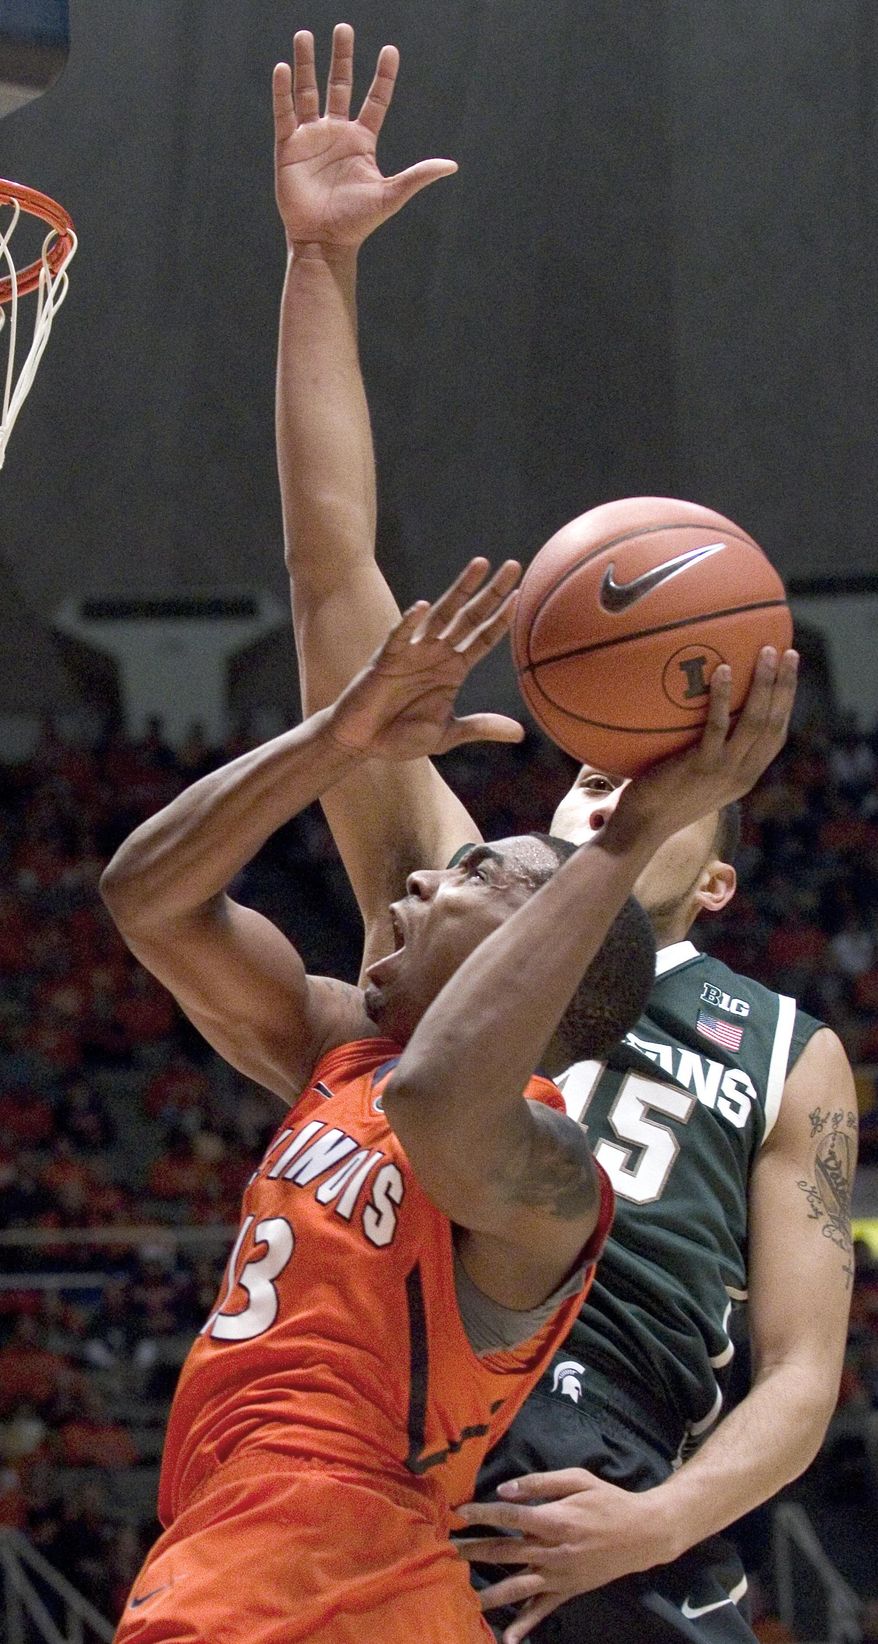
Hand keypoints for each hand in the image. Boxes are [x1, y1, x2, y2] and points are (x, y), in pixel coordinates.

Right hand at [273, 23, 456, 248]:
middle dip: (341, 57)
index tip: (390, 50)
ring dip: (306, 64)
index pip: (375, 100)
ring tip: (305, 35)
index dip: (383, 76)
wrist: (324, 241)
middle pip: (339, 85)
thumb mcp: (390, 195)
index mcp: (362, 141)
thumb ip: (417, 176)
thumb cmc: (357, 222)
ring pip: (308, 92)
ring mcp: (312, 138)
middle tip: (343, 28)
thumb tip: (451, 165)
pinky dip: (283, 92)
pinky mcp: (288, 148)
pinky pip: (285, 113)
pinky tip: (283, 68)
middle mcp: (336, 133)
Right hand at [326, 558, 522, 760]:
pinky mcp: (386, 660)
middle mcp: (436, 654)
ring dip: (461, 589)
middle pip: (469, 616)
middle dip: (490, 592)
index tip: (521, 596)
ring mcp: (412, 653)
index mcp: (453, 669)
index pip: (482, 638)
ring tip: (480, 565)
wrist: (363, 743)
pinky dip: (409, 622)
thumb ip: (481, 727)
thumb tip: (520, 734)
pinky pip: (399, 638)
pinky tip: (421, 606)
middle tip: (514, 566)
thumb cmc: (402, 737)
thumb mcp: (447, 734)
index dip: (501, 619)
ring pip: (441, 614)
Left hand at [455, 1468, 669, 1643]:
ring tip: (463, 1596)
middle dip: (474, 1551)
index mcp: (555, 1519)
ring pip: (518, 1586)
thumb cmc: (607, 1501)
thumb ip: (540, 1483)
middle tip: (447, 1552)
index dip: (483, 1514)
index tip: (459, 1514)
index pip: (510, 1515)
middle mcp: (553, 1551)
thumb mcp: (578, 1480)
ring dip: (489, 1592)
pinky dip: (525, 1626)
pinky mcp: (568, 1591)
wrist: (642, 1534)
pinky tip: (508, 1639)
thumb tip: (505, 1489)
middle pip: (506, 1551)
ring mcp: (560, 1575)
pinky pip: (543, 1611)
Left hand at [606, 646, 798, 851]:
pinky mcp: (701, 766)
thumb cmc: (661, 798)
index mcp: (745, 776)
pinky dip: (724, 697)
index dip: (786, 703)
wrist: (642, 828)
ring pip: (756, 721)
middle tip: (789, 652)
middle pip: (774, 723)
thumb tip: (701, 717)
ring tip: (767, 652)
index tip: (790, 674)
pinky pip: (718, 726)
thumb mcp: (696, 778)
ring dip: (764, 683)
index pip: (776, 736)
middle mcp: (742, 774)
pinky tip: (723, 670)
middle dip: (785, 686)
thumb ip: (708, 753)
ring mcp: (724, 771)